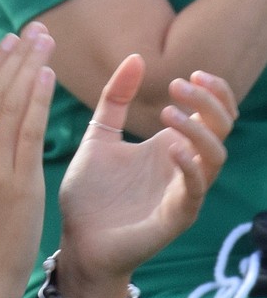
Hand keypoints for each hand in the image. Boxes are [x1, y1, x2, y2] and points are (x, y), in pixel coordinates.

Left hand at [56, 54, 233, 297]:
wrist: (75, 240)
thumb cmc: (90, 193)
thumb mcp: (99, 134)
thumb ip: (115, 98)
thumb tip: (136, 57)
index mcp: (169, 146)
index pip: (212, 114)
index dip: (212, 91)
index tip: (190, 72)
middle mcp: (182, 167)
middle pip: (222, 130)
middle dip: (210, 103)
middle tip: (181, 84)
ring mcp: (182, 192)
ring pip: (215, 157)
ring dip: (199, 130)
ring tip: (169, 112)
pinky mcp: (175, 218)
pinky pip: (195, 190)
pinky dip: (190, 165)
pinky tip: (172, 147)